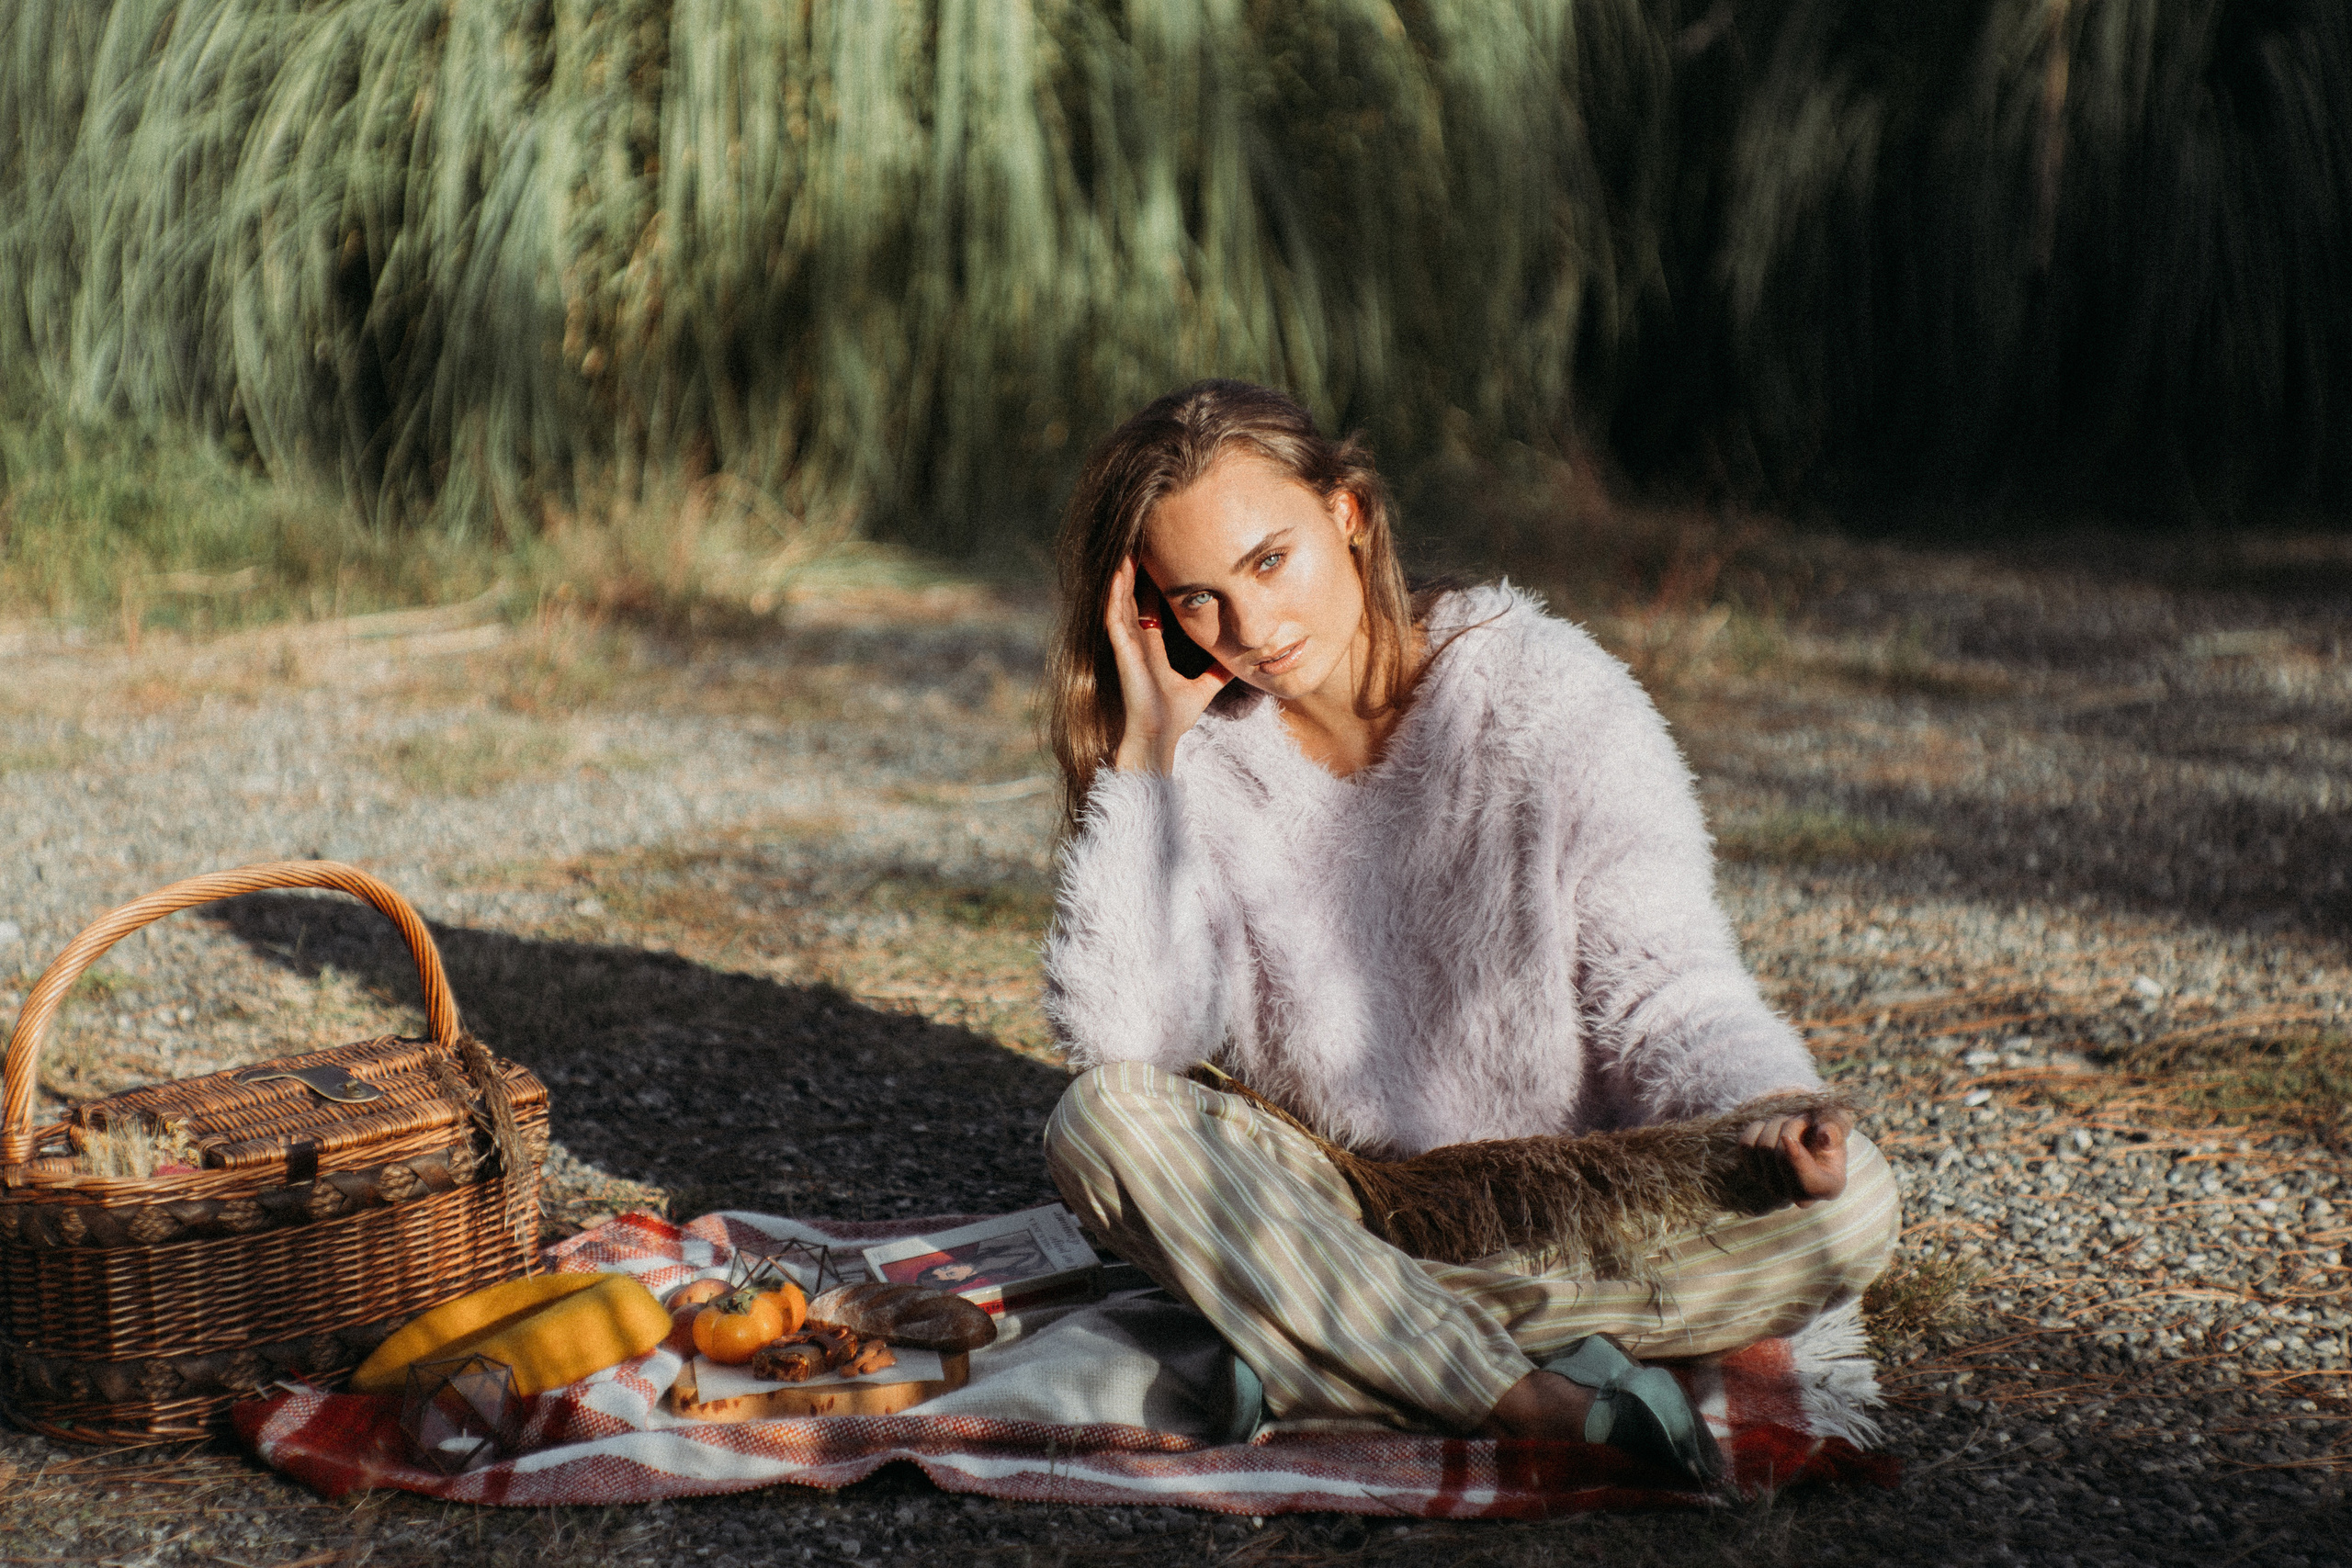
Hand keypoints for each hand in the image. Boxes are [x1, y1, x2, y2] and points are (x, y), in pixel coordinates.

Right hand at [1106, 555, 1229, 773]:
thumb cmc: (1173, 718)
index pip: (1150, 608)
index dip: (1152, 586)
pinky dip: (1115, 594)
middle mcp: (1137, 644)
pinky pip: (1115, 617)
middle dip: (1135, 573)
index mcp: (1151, 649)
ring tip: (1127, 549)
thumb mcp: (1203, 688)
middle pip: (1133, 599)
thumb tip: (1239, 664)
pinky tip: (1118, 573)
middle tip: (1140, 544)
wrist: (1158, 737)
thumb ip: (1217, 674)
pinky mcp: (1122, 652)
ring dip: (1123, 576)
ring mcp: (1127, 646)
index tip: (1160, 562)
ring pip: (1121, 602)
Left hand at [1736, 1101, 1853, 1204]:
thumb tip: (1825, 1137)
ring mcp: (1775, 1187)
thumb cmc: (1828, 1131)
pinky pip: (1746, 1146)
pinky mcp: (1755, 1174)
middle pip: (1781, 1158)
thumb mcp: (1839, 1126)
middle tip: (1803, 1117)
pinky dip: (1757, 1128)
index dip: (1797, 1161)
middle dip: (1790, 1128)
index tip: (1788, 1138)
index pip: (1810, 1183)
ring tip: (1790, 1123)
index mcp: (1829, 1187)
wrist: (1808, 1135)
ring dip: (1776, 1125)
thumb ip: (1837, 1129)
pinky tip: (1772, 1128)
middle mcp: (1801, 1196)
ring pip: (1763, 1148)